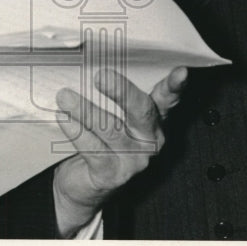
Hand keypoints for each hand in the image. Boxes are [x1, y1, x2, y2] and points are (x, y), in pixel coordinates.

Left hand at [52, 65, 186, 236]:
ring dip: (85, 110)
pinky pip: (93, 148)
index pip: (167, 98)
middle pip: (141, 111)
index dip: (175, 85)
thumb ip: (110, 94)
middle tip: (100, 76)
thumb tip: (89, 61)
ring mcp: (134, 159)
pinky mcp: (113, 174)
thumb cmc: (98, 140)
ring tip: (65, 96)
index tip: (182, 72)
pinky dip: (77, 132)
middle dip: (121, 91)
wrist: (82, 184)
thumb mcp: (110, 115)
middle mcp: (150, 138)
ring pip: (111, 129)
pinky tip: (65, 119)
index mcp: (154, 119)